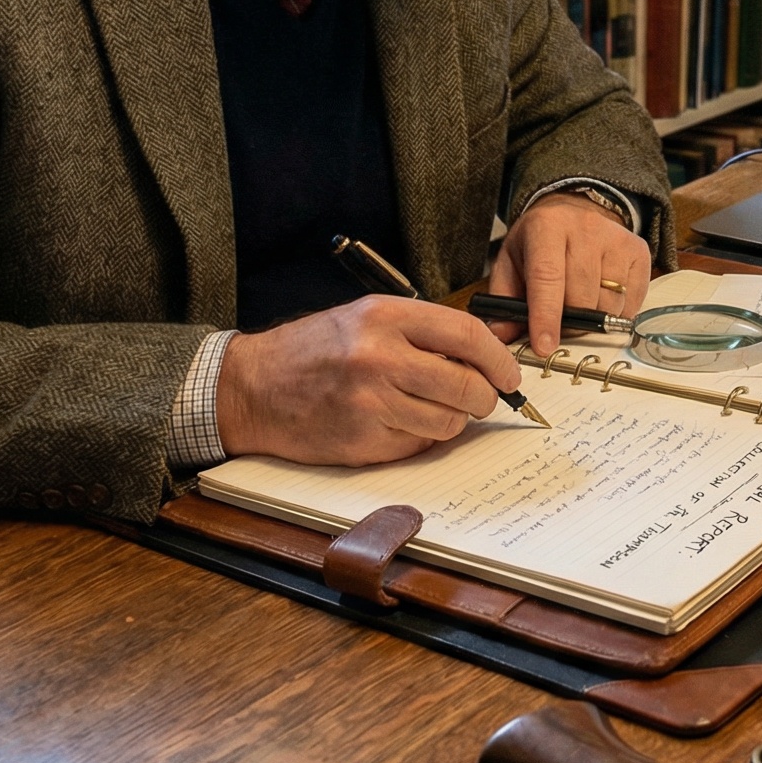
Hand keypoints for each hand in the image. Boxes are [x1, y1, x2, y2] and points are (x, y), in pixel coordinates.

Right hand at [216, 296, 520, 465]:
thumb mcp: (365, 318)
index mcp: (384, 317)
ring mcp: (370, 402)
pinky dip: (418, 438)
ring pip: (448, 422)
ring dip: (450, 420)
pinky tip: (395, 423)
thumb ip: (421, 332)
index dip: (498, 358)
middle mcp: (379, 356)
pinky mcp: (362, 440)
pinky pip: (417, 445)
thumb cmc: (313, 350)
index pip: (466, 334)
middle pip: (466, 385)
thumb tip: (482, 359)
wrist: (251, 387)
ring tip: (427, 408)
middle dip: (483, 397)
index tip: (509, 374)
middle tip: (479, 399)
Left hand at [488, 191, 652, 355]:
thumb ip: (504, 300)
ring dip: (593, 318)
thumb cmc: (538, 246)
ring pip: (608, 302)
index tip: (544, 347)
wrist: (572, 214)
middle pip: (581, 296)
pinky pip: (632, 301)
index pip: (547, 276)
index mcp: (546, 227)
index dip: (546, 315)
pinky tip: (601, 298)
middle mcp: (585, 227)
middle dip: (569, 323)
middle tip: (560, 324)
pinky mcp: (638, 250)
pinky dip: (616, 312)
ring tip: (580, 305)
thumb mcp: (511, 263)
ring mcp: (616, 238)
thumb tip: (504, 337)